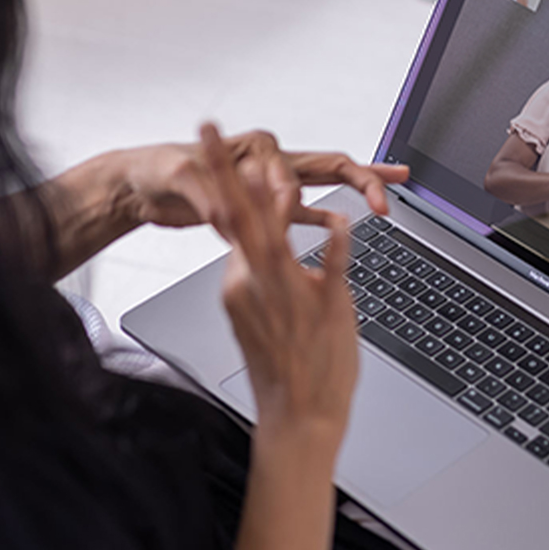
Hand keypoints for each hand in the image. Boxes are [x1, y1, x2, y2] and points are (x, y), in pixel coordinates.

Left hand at [116, 131, 408, 229]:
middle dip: (364, 175)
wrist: (139, 185)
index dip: (291, 200)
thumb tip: (219, 208)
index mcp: (254, 150)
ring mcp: (270, 185)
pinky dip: (326, 217)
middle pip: (328, 165)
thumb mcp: (176, 177)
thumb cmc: (156, 171)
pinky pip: (304, 213)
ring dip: (357, 187)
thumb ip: (202, 191)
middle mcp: (268, 163)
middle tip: (395, 182)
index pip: (290, 175)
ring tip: (389, 194)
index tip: (284, 216)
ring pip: (325, 184)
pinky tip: (350, 222)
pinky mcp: (263, 207)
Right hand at [202, 123, 357, 443]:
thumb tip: (258, 250)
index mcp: (240, 283)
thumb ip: (256, 278)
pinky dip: (338, 243)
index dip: (226, 181)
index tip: (216, 150)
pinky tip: (343, 219)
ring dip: (270, 197)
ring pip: (276, 236)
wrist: (297, 419)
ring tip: (260, 165)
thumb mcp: (255, 316)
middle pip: (237, 216)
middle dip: (220, 168)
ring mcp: (291, 295)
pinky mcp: (326, 309)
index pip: (234, 223)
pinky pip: (332, 269)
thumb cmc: (280, 369)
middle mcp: (258, 284)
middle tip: (205, 130)